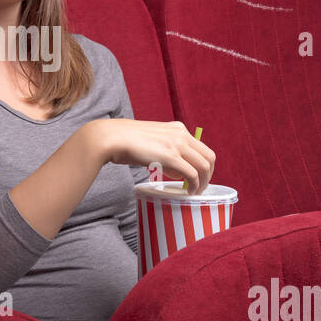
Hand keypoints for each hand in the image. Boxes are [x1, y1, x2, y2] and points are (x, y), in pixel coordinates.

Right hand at [87, 119, 215, 193]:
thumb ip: (167, 151)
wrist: (112, 137)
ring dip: (203, 182)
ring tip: (195, 192)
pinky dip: (194, 185)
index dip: (204, 165)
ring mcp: (177, 144)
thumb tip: (177, 171)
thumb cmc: (126, 141)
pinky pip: (192, 174)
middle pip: (209, 157)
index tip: (199, 177)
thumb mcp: (153, 141)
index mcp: (177, 128)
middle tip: (201, 187)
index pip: (202, 147)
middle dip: (209, 175)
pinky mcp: (170, 156)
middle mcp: (181, 134)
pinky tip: (189, 192)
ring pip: (204, 166)